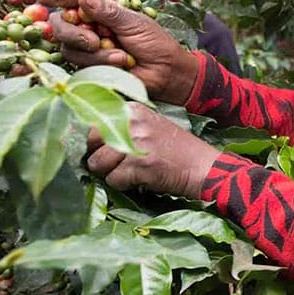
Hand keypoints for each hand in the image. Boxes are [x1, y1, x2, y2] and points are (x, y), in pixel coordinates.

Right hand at [37, 0, 199, 104]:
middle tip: (94, 41)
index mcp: (101, 11)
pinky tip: (121, 63)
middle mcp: (90, 28)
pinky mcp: (91, 68)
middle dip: (72, 32)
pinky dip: (101, 63)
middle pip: (60, 24)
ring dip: (95, 53)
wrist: (168, 74)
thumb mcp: (134, 23)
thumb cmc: (156, 44)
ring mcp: (89, 49)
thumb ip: (108, 12)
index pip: (73, 0)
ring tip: (122, 56)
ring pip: (69, 47)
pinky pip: (81, 64)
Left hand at [87, 102, 220, 198]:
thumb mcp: (150, 126)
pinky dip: (125, 185)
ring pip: (98, 164)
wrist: (204, 168)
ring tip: (135, 171)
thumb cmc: (178, 150)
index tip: (112, 149)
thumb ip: (123, 127)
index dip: (98, 142)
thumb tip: (88, 140)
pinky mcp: (138, 165)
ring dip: (112, 173)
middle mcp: (131, 122)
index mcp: (132, 109)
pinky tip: (143, 179)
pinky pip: (113, 180)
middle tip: (123, 163)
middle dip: (102, 158)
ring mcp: (134, 143)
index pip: (93, 124)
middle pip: (91, 144)